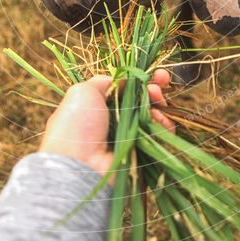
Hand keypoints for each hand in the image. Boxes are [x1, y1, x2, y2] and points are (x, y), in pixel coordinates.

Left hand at [39, 69, 172, 175]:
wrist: (78, 166)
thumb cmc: (76, 126)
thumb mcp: (83, 92)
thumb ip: (103, 81)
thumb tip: (122, 79)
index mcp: (98, 105)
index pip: (125, 88)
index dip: (141, 79)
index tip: (156, 74)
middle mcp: (112, 120)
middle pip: (140, 101)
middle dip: (154, 89)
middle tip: (162, 82)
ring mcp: (126, 137)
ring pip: (150, 117)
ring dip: (159, 106)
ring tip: (160, 103)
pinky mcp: (137, 153)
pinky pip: (155, 136)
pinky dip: (163, 126)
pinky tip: (162, 121)